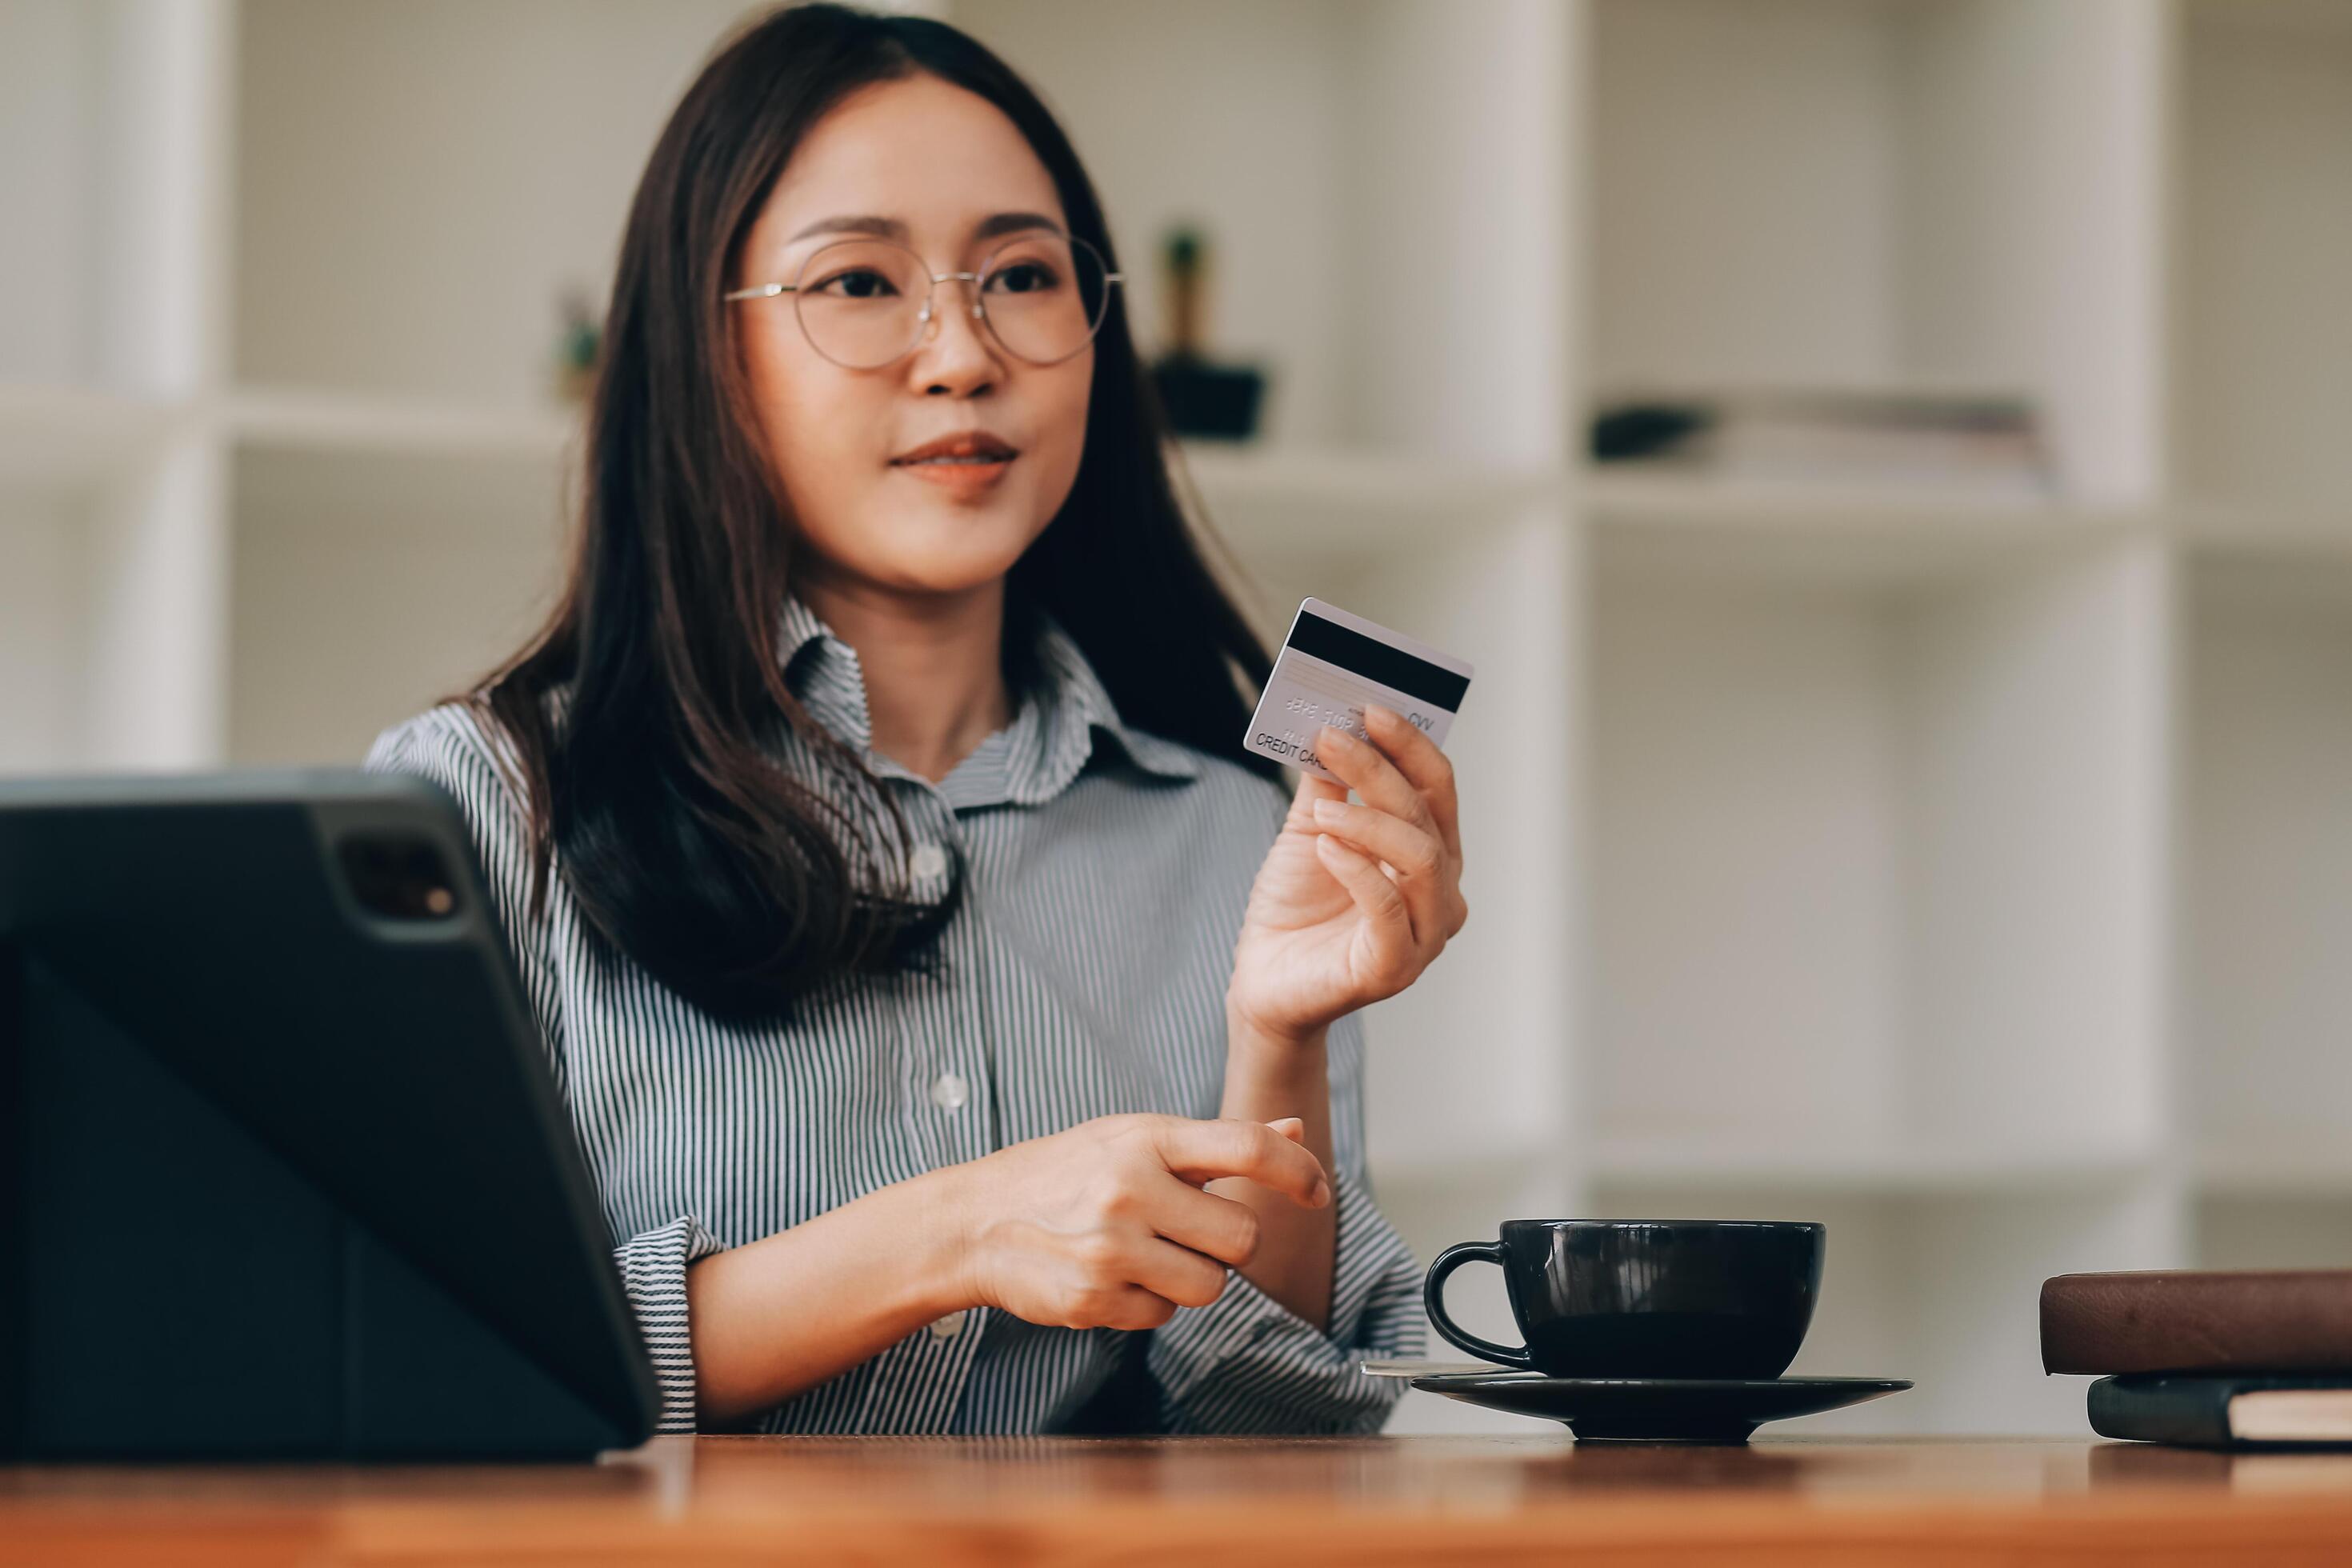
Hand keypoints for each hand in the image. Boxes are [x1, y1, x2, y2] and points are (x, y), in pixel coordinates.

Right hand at [945, 1114, 1330, 1330]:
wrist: (974, 1221)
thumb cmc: (1066, 1173)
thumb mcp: (1134, 1138)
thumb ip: (1216, 1141)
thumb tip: (1294, 1128)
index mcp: (1145, 1139)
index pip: (1247, 1148)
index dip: (1297, 1172)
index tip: (1318, 1193)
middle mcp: (1130, 1189)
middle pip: (1242, 1236)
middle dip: (1229, 1241)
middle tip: (1189, 1229)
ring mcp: (1110, 1249)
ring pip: (1211, 1286)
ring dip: (1192, 1277)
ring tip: (1146, 1252)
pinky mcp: (1093, 1299)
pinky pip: (1165, 1316)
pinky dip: (1150, 1302)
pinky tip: (1113, 1275)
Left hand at [1227, 703, 1467, 1043]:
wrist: (1264, 980)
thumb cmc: (1295, 907)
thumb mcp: (1311, 830)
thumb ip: (1328, 783)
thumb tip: (1331, 724)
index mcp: (1432, 854)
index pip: (1438, 787)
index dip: (1410, 743)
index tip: (1369, 706)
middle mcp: (1442, 893)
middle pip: (1427, 813)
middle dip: (1380, 767)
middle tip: (1331, 736)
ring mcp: (1425, 934)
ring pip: (1422, 856)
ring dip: (1368, 818)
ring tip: (1319, 807)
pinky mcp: (1395, 968)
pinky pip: (1389, 907)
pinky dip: (1357, 868)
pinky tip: (1324, 845)